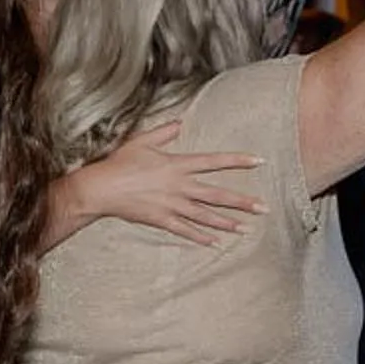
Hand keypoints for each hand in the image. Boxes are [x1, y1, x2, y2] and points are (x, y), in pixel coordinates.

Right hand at [65, 122, 265, 246]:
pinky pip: (185, 230)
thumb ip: (164, 132)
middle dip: (242, 202)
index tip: (259, 161)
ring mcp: (171, 205)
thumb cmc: (118, 163)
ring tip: (246, 228)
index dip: (237, 161)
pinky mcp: (161, 220)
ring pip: (205, 216)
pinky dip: (200, 237)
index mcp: (176, 165)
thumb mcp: (141, 141)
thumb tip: (180, 121)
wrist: (100, 188)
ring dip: (227, 223)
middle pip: (217, 195)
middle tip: (264, 208)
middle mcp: (179, 187)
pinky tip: (215, 242)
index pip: (214, 162)